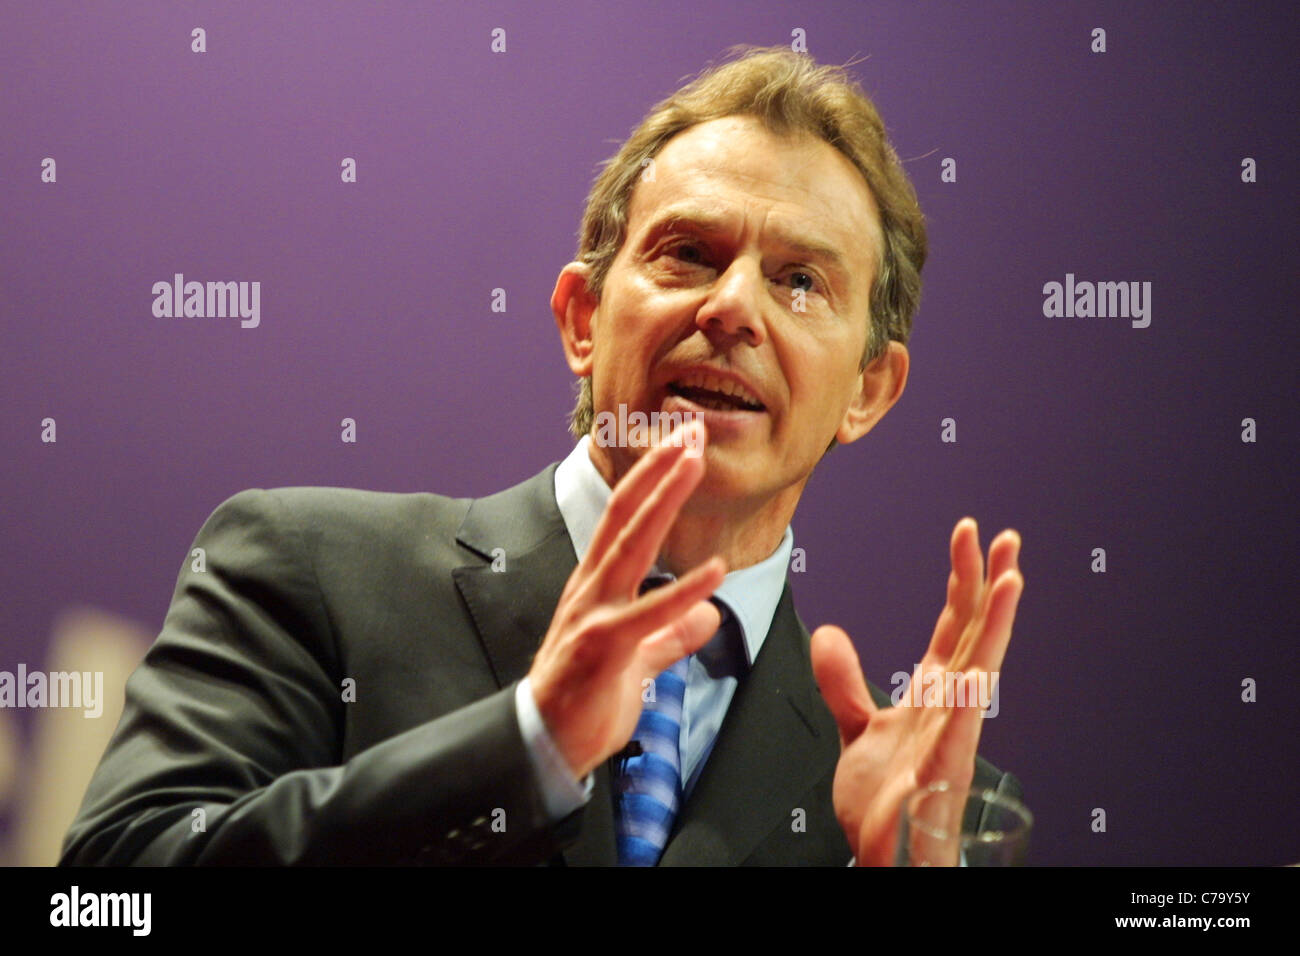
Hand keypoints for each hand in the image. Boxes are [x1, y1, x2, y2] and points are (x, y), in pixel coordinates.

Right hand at [528, 420, 725, 779]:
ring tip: (694, 464)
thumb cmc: (584, 700)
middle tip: (691, 429)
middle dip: (658, 469)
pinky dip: (683, 591)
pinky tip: (716, 572)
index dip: (653, 479)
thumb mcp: (637, 659)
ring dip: (664, 500)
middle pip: (625, 514)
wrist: (543, 746)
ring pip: (630, 545)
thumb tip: (706, 617)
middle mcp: (591, 588)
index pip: (625, 518)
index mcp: (597, 585)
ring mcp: (593, 613)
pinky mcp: (602, 647)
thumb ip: (671, 634)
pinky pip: (647, 614)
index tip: (683, 445)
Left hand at [811, 518, 1022, 865]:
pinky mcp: (940, 772)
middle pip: (975, 634)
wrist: (883, 853)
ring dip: (995, 628)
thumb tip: (830, 634)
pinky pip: (956, 735)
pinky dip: (966, 705)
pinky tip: (973, 675)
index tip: (968, 533)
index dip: (962, 578)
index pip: (954, 623)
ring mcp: (951, 737)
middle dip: (990, 584)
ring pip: (980, 672)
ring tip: (1010, 582)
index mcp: (934, 693)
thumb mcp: (856, 728)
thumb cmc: (884, 800)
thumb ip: (845, 683)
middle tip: (1005, 537)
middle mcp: (950, 707)